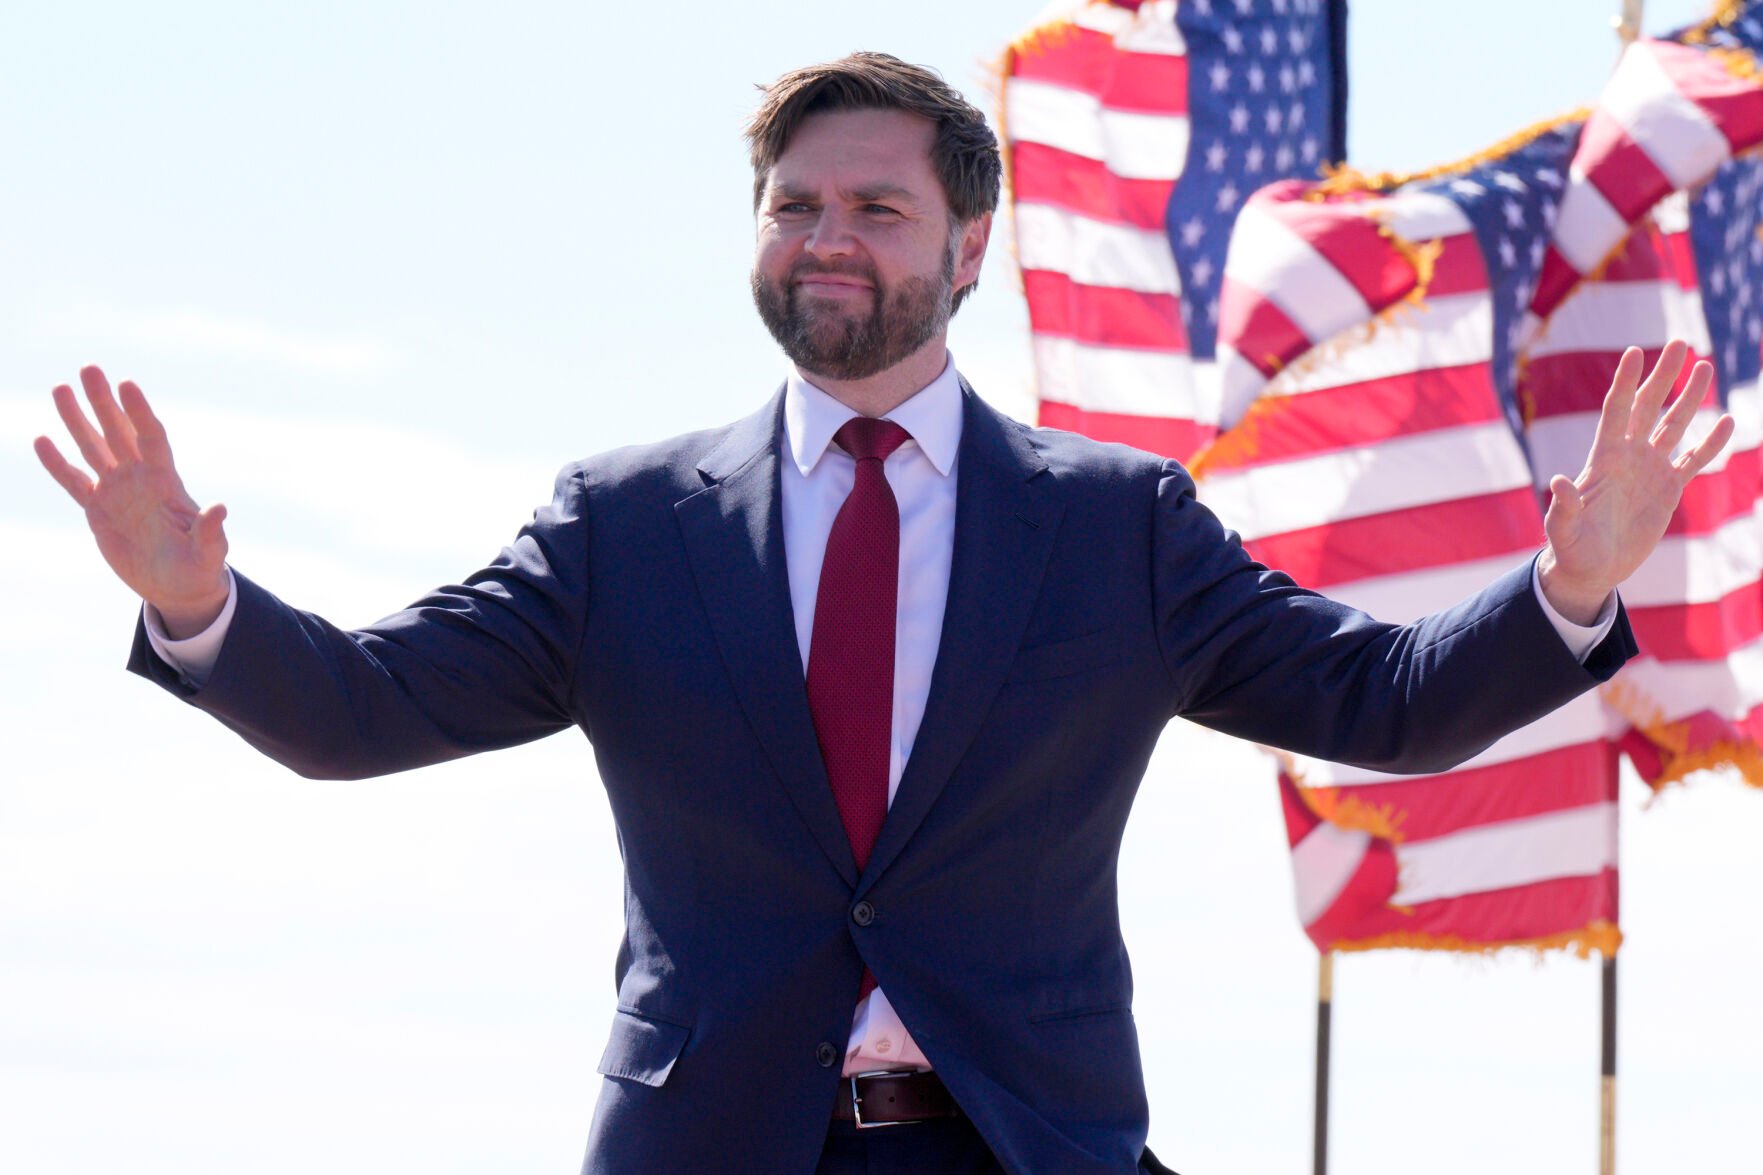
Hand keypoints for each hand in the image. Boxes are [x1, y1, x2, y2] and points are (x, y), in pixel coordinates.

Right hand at [34, 366, 230, 636]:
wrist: (178, 586)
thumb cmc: (200, 569)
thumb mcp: (208, 553)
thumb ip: (210, 532)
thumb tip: (219, 508)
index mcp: (167, 484)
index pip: (151, 438)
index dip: (139, 413)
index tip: (126, 384)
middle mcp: (139, 480)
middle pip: (119, 433)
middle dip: (104, 402)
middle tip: (89, 368)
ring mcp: (117, 492)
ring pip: (93, 448)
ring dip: (77, 420)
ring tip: (61, 388)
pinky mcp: (98, 511)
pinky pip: (73, 482)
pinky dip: (58, 463)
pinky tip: (42, 440)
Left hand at [1539, 340, 1735, 624]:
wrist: (1591, 569)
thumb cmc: (1570, 549)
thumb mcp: (1563, 530)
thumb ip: (1563, 506)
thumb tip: (1558, 481)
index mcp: (1603, 459)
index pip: (1616, 411)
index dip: (1626, 382)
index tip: (1635, 350)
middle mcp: (1628, 457)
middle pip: (1648, 407)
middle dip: (1663, 376)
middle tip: (1680, 343)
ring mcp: (1650, 470)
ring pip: (1674, 426)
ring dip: (1689, 398)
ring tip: (1705, 366)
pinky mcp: (1668, 489)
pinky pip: (1694, 460)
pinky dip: (1711, 443)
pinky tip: (1727, 421)